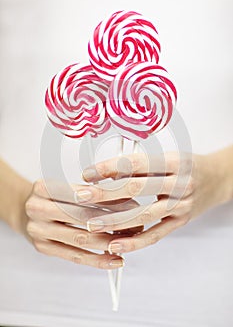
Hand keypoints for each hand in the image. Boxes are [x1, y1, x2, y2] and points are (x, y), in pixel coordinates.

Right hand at [24, 180, 140, 268]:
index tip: (133, 206)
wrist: (25, 210)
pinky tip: (113, 260)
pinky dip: (96, 260)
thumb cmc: (52, 197)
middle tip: (135, 226)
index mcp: (43, 187)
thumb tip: (127, 201)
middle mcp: (37, 208)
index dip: (110, 201)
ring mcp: (38, 230)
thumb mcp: (67, 186)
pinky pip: (74, 256)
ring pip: (80, 238)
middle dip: (112, 222)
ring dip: (108, 242)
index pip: (82, 194)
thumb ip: (92, 191)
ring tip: (128, 243)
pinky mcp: (43, 248)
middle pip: (82, 217)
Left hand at [79, 149, 231, 253]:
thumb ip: (141, 164)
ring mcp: (181, 205)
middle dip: (105, 193)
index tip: (88, 173)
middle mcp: (179, 183)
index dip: (109, 168)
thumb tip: (108, 172)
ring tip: (91, 223)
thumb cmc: (189, 166)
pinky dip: (134, 241)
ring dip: (115, 220)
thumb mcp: (169, 156)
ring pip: (143, 214)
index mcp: (174, 162)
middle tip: (81, 195)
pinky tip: (115, 244)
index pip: (136, 164)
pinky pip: (155, 234)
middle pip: (136, 188)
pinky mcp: (180, 222)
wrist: (218, 179)